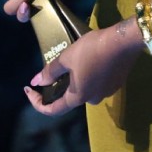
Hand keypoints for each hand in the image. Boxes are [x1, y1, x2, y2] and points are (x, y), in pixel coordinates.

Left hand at [22, 19, 143, 115]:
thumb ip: (50, 71)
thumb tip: (36, 81)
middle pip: (70, 97)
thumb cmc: (91, 50)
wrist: (123, 41)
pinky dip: (89, 74)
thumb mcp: (67, 58)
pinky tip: (90, 58)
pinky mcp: (116, 83)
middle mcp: (92, 99)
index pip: (53, 109)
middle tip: (54, 68)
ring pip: (85, 88)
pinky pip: (97, 82)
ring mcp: (106, 92)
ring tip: (72, 59)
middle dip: (60, 85)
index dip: (37, 103)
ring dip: (76, 78)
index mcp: (78, 96)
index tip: (28, 90)